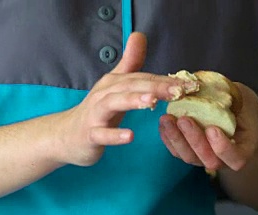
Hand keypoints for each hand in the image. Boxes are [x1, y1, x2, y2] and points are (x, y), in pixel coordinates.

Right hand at [58, 32, 196, 166]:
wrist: (66, 135)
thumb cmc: (97, 111)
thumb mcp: (114, 85)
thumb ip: (129, 63)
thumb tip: (139, 35)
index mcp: (115, 83)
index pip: (143, 78)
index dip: (166, 80)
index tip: (191, 84)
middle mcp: (105, 94)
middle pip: (132, 86)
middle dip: (156, 87)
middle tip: (180, 90)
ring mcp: (95, 114)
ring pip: (114, 104)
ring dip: (133, 100)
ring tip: (153, 102)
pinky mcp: (90, 134)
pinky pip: (102, 134)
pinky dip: (115, 135)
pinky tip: (130, 136)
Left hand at [159, 83, 257, 171]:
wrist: (236, 113)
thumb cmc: (242, 105)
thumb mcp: (243, 99)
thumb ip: (230, 98)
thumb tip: (202, 85)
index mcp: (244, 149)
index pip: (236, 159)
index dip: (223, 147)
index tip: (212, 129)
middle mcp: (224, 160)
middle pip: (209, 160)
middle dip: (194, 140)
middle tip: (184, 120)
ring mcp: (205, 158)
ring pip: (189, 158)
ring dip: (176, 139)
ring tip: (167, 119)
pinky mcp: (190, 153)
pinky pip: (177, 152)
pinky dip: (168, 138)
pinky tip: (163, 123)